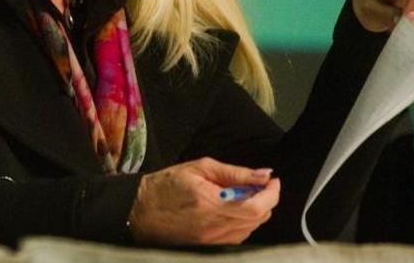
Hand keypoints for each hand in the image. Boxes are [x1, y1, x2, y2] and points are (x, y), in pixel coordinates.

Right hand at [128, 157, 278, 245]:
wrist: (141, 211)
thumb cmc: (166, 185)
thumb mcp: (199, 168)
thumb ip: (234, 172)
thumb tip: (263, 175)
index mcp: (211, 202)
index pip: (255, 205)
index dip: (271, 194)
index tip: (272, 182)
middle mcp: (215, 226)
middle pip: (258, 219)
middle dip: (267, 200)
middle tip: (259, 185)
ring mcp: (214, 240)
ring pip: (251, 228)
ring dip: (257, 211)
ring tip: (244, 196)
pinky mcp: (211, 247)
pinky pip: (240, 236)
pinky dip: (245, 222)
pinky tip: (234, 210)